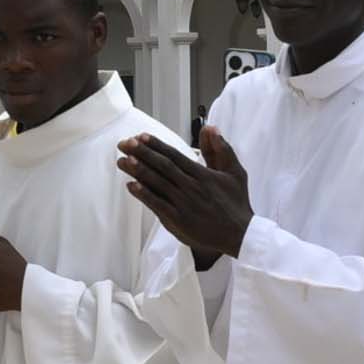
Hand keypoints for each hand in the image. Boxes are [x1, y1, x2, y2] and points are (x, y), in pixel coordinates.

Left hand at [120, 121, 249, 263]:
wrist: (240, 235)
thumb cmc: (236, 203)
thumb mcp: (235, 172)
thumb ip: (221, 149)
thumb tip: (210, 127)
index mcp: (203, 175)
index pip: (175, 155)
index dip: (156, 145)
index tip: (140, 137)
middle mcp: (192, 187)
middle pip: (162, 166)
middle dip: (141, 153)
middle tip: (124, 144)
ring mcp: (184, 204)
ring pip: (157, 183)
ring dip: (138, 171)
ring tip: (122, 161)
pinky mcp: (179, 221)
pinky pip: (158, 205)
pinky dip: (144, 195)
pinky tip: (131, 185)